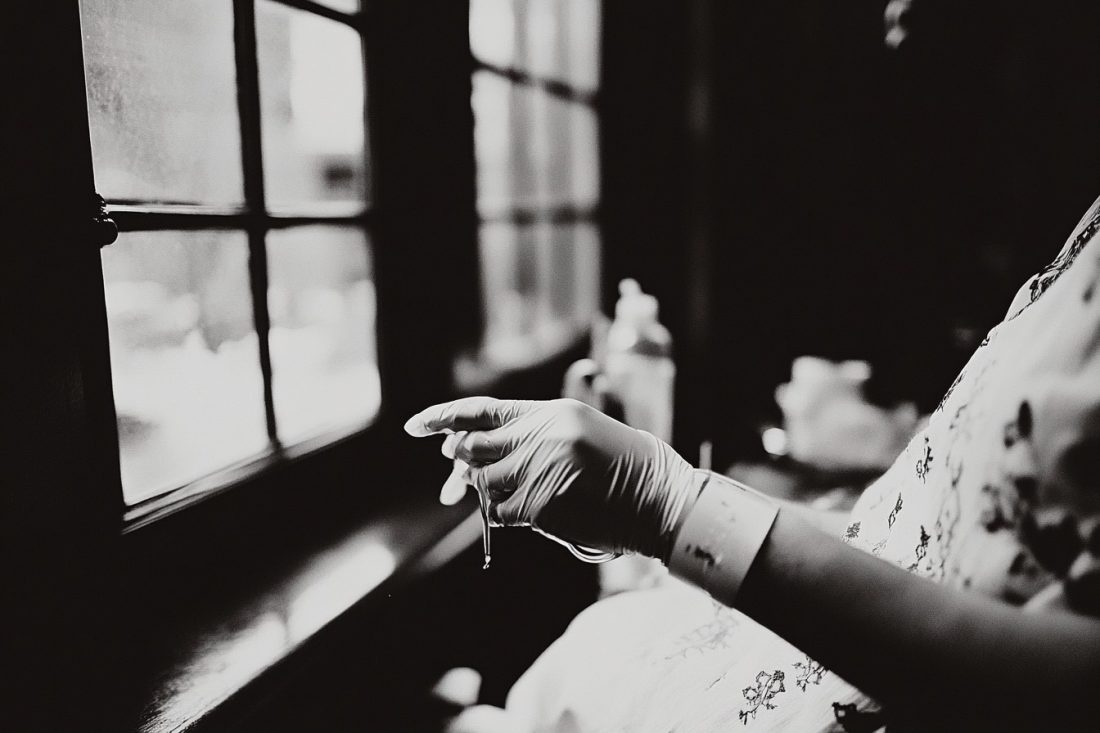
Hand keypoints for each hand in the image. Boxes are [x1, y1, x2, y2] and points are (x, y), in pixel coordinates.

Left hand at [404, 397, 696, 559]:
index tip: (415, 425)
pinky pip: (499, 513)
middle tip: (455, 480)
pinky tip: (531, 512)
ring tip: (517, 496)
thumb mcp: (577, 435)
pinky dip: (503, 516)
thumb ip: (529, 439)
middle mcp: (540, 436)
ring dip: (485, 494)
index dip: (443, 417)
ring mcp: (540, 470)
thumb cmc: (621, 469)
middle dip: (459, 464)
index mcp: (549, 413)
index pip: (482, 411)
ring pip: (482, 482)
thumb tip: (467, 459)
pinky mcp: (541, 504)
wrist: (659, 498)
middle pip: (473, 447)